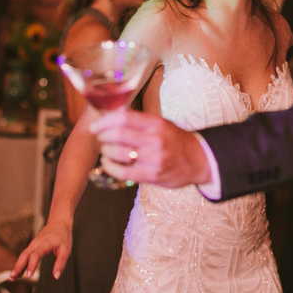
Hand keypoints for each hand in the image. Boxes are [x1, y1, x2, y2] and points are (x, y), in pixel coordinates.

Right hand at [11, 221, 72, 279]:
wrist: (59, 222)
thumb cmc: (63, 236)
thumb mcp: (66, 250)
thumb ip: (61, 263)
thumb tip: (56, 276)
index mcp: (45, 243)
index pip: (36, 255)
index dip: (32, 265)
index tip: (29, 275)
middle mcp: (36, 243)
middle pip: (25, 255)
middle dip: (18, 266)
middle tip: (13, 277)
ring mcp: (33, 244)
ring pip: (23, 256)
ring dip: (17, 266)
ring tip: (12, 278)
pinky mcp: (32, 246)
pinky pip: (25, 255)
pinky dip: (20, 264)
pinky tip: (18, 273)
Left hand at [88, 109, 208, 188]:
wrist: (198, 160)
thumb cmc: (176, 141)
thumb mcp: (162, 125)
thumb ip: (140, 122)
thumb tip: (111, 117)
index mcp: (156, 124)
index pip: (124, 118)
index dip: (104, 121)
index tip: (95, 125)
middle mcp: (155, 139)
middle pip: (118, 134)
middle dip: (102, 136)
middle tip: (99, 138)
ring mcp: (154, 158)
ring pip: (118, 153)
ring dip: (106, 151)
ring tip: (105, 150)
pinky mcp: (152, 175)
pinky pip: (124, 172)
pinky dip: (110, 167)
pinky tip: (108, 163)